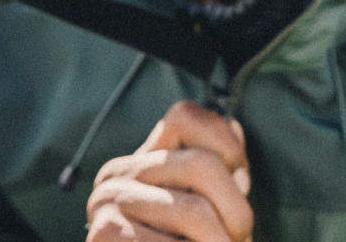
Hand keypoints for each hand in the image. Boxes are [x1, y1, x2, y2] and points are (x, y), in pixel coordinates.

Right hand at [86, 101, 252, 241]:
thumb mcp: (204, 211)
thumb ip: (219, 176)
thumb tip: (236, 125)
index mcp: (142, 160)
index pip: (185, 116)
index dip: (227, 144)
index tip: (241, 179)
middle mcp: (117, 175)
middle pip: (202, 165)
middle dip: (237, 210)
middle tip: (240, 239)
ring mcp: (107, 207)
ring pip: (194, 212)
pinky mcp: (105, 239)